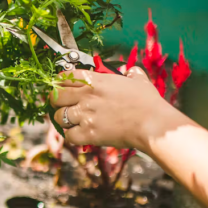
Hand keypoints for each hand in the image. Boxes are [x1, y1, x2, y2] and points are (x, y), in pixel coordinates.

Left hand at [50, 67, 180, 149]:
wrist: (153, 124)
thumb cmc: (148, 102)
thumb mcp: (139, 81)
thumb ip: (132, 74)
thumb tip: (132, 71)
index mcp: (94, 81)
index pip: (63, 77)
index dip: (58, 82)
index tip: (59, 87)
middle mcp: (86, 96)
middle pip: (55, 96)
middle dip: (55, 101)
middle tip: (60, 105)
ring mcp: (85, 115)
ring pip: (59, 116)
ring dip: (63, 119)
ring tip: (72, 121)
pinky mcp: (88, 134)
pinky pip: (68, 135)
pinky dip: (71, 136)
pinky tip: (79, 134)